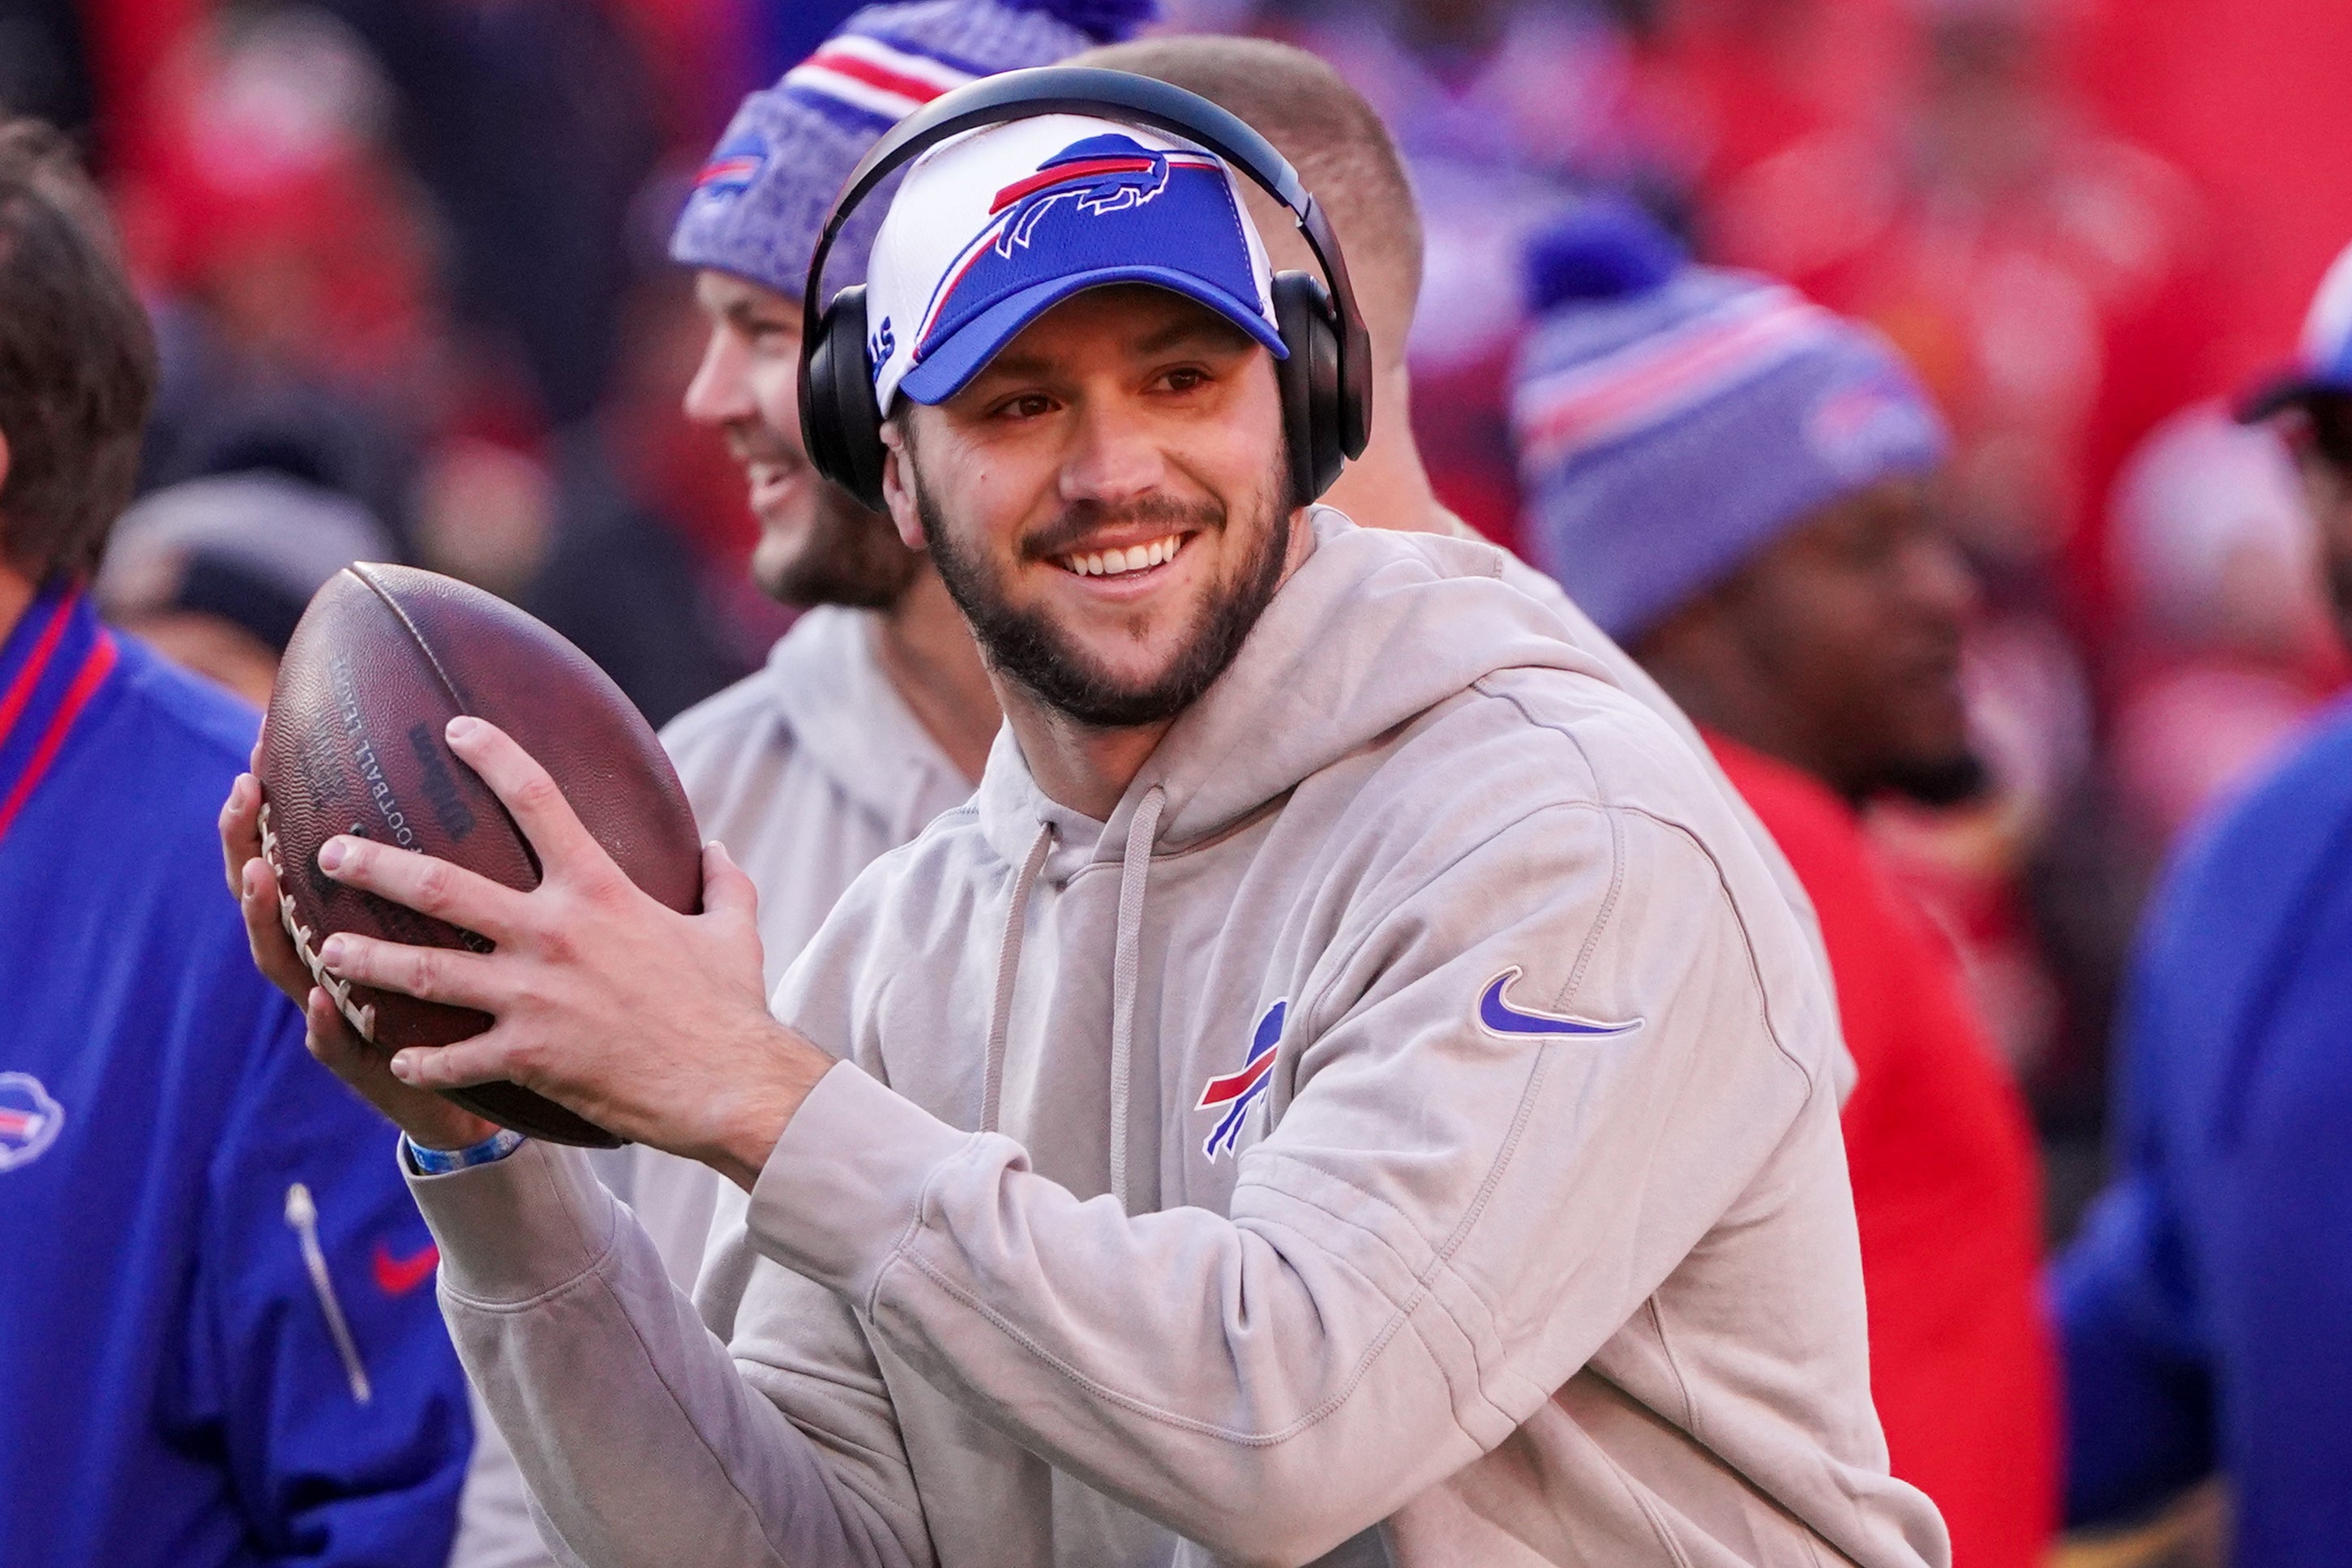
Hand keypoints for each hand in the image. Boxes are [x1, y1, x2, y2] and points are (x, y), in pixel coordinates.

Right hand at [220, 765, 497, 1150]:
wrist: (486, 1103)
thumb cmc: (473, 1004)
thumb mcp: (464, 930)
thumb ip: (462, 870)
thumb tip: (479, 772)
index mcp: (350, 924)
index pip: (298, 855)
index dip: (277, 805)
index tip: (262, 743)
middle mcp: (332, 964)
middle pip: (272, 898)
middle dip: (250, 842)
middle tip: (245, 791)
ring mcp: (341, 1017)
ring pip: (288, 964)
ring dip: (268, 920)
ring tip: (259, 875)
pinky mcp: (370, 1072)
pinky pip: (339, 1048)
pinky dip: (325, 1024)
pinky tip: (321, 998)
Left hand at [296, 716, 833, 1188]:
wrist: (728, 1084)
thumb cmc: (730, 1004)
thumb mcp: (734, 928)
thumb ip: (721, 881)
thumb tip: (717, 849)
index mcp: (599, 890)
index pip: (538, 800)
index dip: (493, 755)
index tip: (455, 729)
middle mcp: (553, 934)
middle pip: (442, 888)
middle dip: (376, 865)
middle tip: (329, 853)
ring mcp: (532, 997)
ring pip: (425, 972)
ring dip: (367, 961)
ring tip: (325, 951)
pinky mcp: (527, 1055)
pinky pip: (454, 1059)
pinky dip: (420, 1061)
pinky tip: (398, 1058)